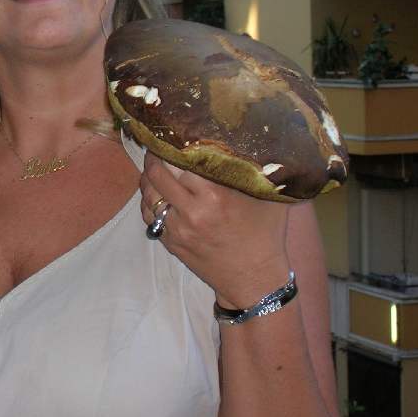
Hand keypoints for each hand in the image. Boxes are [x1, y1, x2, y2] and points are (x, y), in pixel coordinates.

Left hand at [139, 151, 291, 308]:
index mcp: (216, 196)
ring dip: (147, 178)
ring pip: (148, 194)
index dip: (174, 146)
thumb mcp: (269, 199)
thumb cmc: (265, 235)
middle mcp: (192, 211)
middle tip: (157, 147)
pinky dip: (148, 201)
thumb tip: (256, 141)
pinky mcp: (170, 242)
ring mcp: (177, 228)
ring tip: (153, 167)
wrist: (254, 280)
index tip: (174, 136)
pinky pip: (148, 215)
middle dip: (154, 158)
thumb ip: (258, 171)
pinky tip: (155, 193)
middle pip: (157, 174)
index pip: (182, 161)